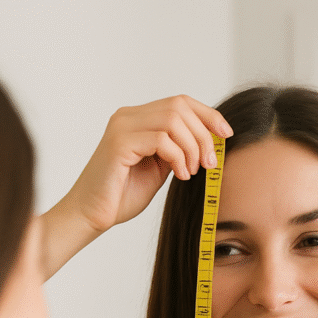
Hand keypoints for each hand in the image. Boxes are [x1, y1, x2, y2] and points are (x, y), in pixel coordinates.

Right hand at [65, 95, 232, 233]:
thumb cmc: (120, 197)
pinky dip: (178, 157)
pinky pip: (161, 139)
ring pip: (173, 120)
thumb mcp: (158, 170)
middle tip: (209, 163)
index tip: (226, 134)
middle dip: (203, 134)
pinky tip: (179, 175)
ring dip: (192, 147)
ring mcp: (122, 127)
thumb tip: (205, 144)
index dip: (207, 114)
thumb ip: (175, 151)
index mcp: (137, 119)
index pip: (180, 102)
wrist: (91, 215)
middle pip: (180, 106)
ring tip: (191, 172)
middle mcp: (128, 116)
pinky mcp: (119, 143)